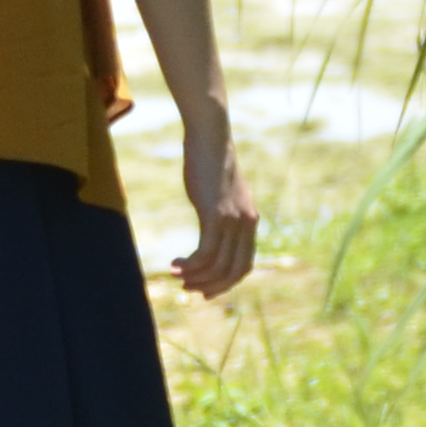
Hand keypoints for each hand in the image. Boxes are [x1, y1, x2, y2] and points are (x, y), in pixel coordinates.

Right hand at [174, 115, 258, 300]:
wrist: (210, 136)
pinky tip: (175, 265)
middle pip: (234, 271)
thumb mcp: (219, 193)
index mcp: (249, 221)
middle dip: (211, 286)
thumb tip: (212, 224)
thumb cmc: (209, 161)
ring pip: (218, 266)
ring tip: (176, 277)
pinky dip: (191, 266)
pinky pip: (206, 253)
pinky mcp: (217, 215)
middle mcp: (246, 224)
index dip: (226, 282)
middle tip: (188, 290)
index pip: (244, 265)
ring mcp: (233, 221)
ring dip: (196, 277)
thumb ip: (221, 212)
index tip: (205, 289)